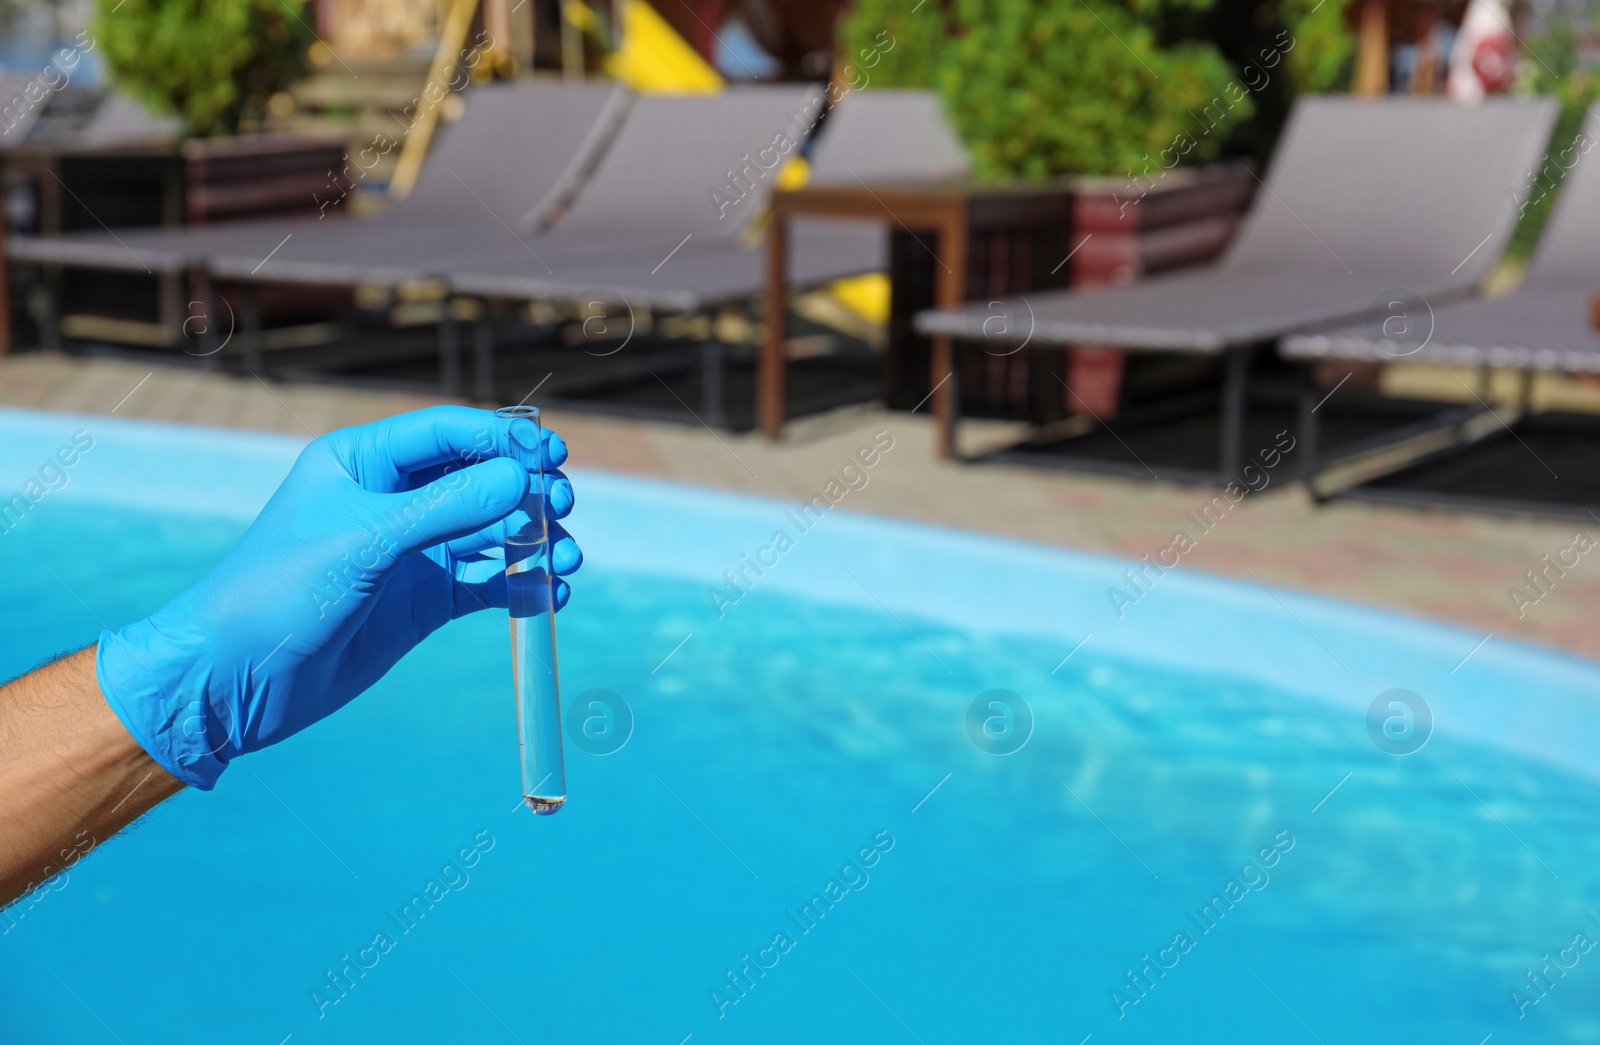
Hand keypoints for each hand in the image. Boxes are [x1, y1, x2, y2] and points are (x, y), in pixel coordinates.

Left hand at [95, 406, 581, 789]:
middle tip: (561, 505)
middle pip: (479, 479)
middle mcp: (391, 500)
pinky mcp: (422, 601)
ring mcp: (411, 552)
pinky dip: (520, 587)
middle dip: (526, 491)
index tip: (550, 454)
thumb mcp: (365, 541)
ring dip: (532, 543)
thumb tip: (521, 477)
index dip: (503, 438)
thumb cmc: (278, 591)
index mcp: (363, 461)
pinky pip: (485, 583)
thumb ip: (446, 508)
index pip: (447, 432)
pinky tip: (551, 594)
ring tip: (568, 559)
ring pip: (491, 533)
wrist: (235, 679)